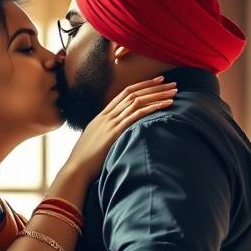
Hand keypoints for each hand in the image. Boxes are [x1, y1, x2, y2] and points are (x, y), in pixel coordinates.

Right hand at [63, 77, 177, 181]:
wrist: (76, 169)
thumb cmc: (85, 161)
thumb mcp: (94, 143)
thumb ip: (105, 136)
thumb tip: (114, 138)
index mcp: (102, 116)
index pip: (124, 94)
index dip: (142, 86)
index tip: (157, 82)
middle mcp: (107, 116)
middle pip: (133, 94)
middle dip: (154, 87)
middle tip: (171, 83)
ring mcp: (111, 123)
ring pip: (137, 101)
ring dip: (157, 95)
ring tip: (174, 92)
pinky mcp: (115, 132)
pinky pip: (137, 115)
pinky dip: (153, 108)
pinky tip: (165, 105)